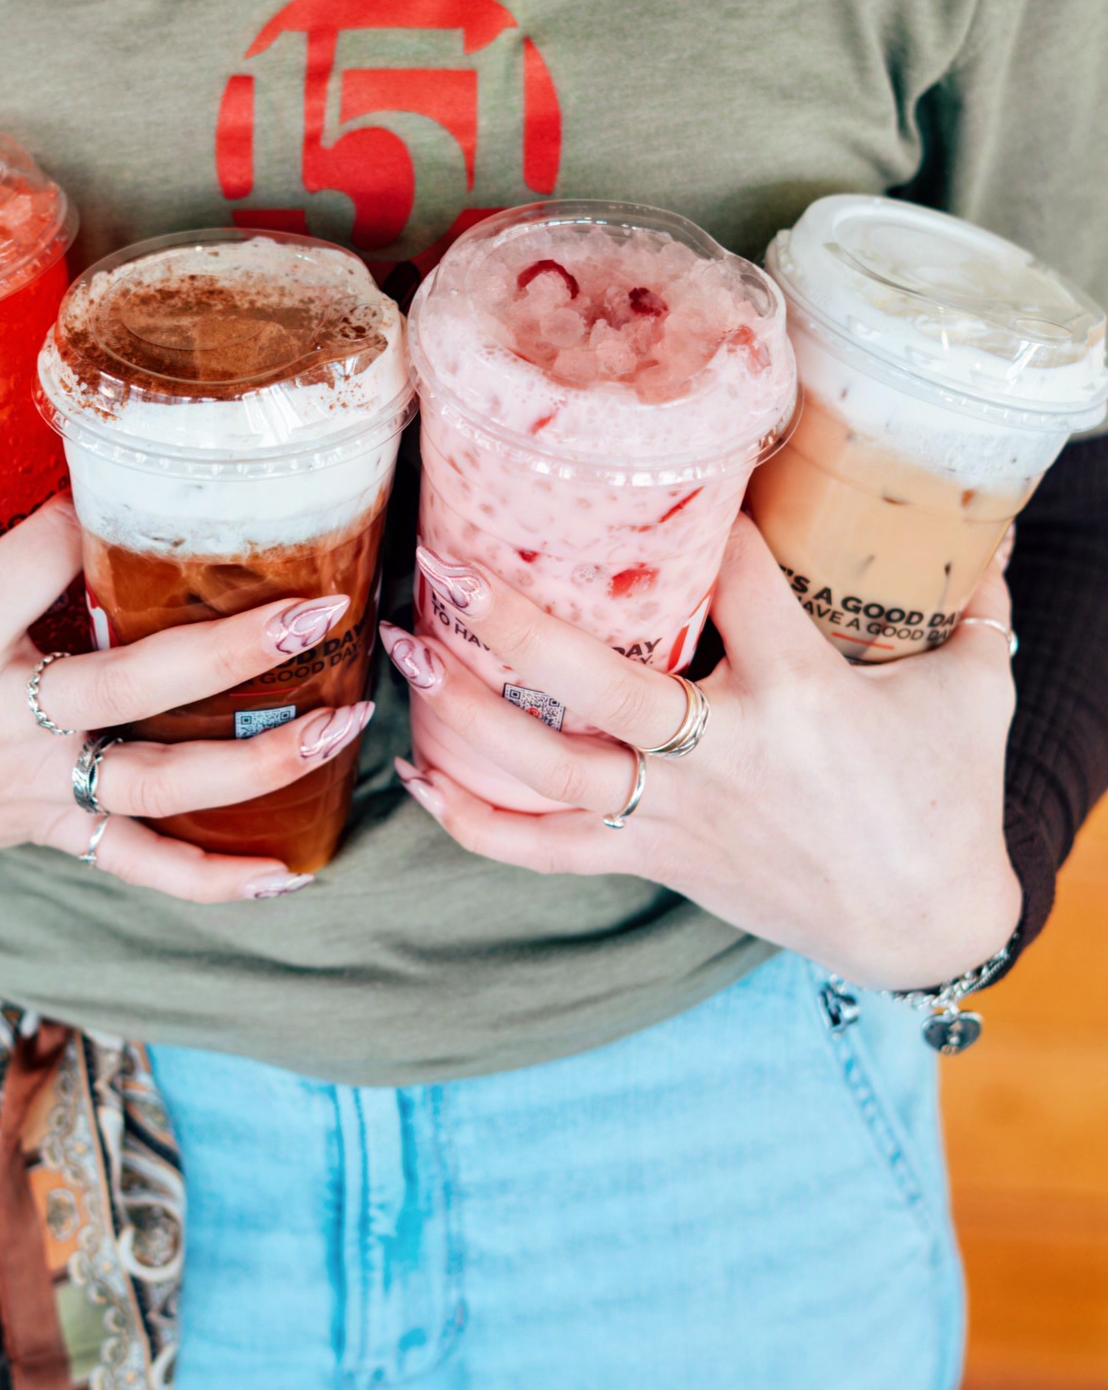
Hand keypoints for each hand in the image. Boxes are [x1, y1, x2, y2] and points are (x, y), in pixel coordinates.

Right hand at [0, 495, 370, 903]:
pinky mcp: (41, 826)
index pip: (42, 563)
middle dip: (233, 647)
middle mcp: (7, 722)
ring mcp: (33, 785)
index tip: (130, 460)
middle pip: (137, 684)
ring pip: (160, 784)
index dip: (89, 511)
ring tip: (343, 724)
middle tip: (318, 607)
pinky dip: (210, 877)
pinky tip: (286, 873)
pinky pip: (135, 861)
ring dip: (258, 759)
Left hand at [389, 518, 1022, 989]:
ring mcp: (677, 814)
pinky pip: (546, 851)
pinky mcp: (652, 858)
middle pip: (603, 686)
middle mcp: (723, 754)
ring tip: (407, 648)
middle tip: (449, 565)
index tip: (654, 464)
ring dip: (469, 712)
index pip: (733, 584)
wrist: (918, 925)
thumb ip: (972, 599)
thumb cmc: (944, 797)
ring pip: (552, 769)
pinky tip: (418, 777)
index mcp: (801, 695)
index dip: (696, 520)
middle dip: (517, 625)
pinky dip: (476, 823)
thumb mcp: (974, 689)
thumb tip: (983, 515)